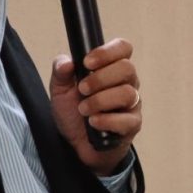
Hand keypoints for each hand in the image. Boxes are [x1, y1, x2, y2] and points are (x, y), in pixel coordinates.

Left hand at [49, 38, 140, 175]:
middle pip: (127, 68)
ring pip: (127, 93)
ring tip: (83, 110)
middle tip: (82, 89)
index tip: (87, 63)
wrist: (75, 145)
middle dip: (100, 78)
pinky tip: (93, 122)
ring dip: (100, 101)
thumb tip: (66, 62)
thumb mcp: (60, 90)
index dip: (107, 52)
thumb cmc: (73, 113)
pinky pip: (127, 119)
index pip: (123, 48)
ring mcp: (132, 104)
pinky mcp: (132, 125)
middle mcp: (126, 83)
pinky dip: (106, 120)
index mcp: (111, 68)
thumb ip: (60, 72)